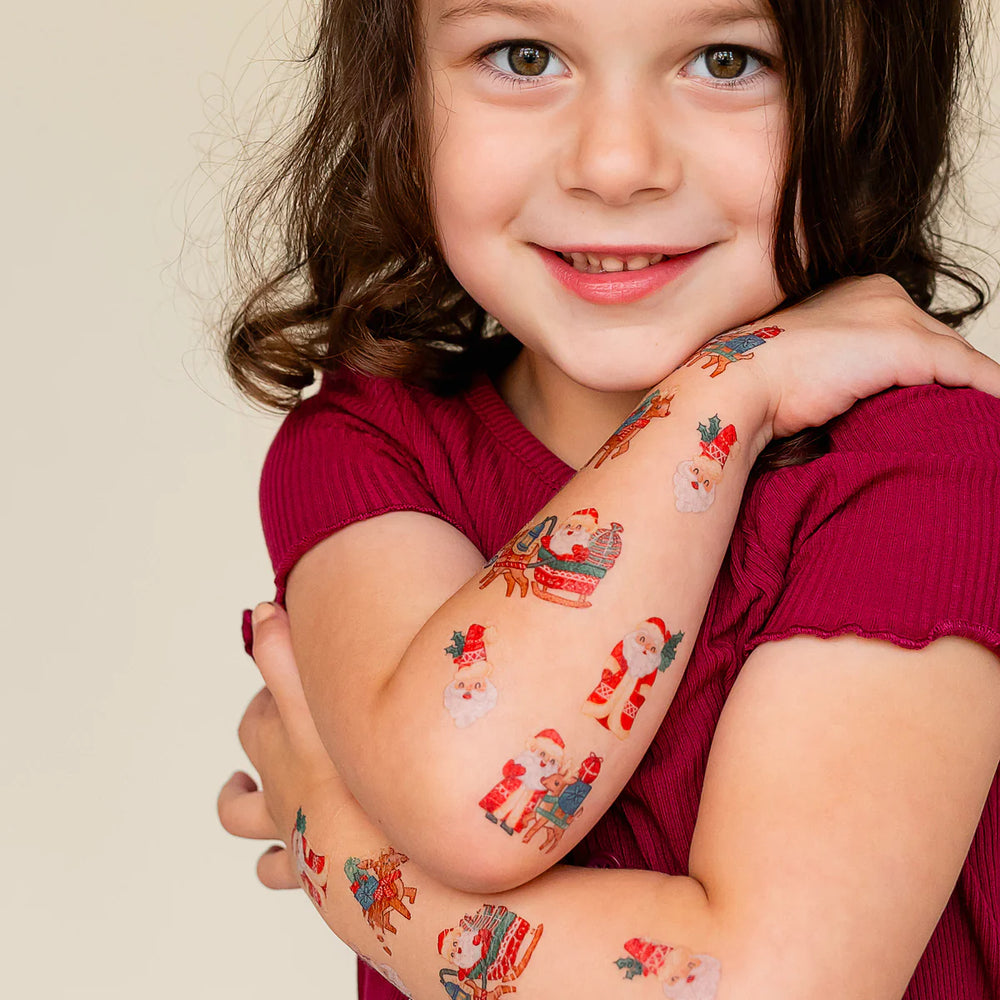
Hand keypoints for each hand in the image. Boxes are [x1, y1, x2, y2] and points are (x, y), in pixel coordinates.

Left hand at [218, 603, 346, 890]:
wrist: (367, 858)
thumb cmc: (343, 779)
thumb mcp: (313, 701)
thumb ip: (283, 652)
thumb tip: (262, 608)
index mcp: (280, 741)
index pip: (263, 702)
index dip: (273, 674)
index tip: (286, 649)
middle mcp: (277, 782)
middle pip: (254, 744)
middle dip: (261, 726)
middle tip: (280, 711)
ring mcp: (288, 826)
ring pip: (245, 815)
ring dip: (241, 800)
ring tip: (241, 790)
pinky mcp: (306, 869)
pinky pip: (277, 869)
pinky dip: (273, 861)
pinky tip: (284, 856)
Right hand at [713, 275, 999, 439]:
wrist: (736, 382)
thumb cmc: (753, 380)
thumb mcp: (801, 365)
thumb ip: (835, 367)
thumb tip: (844, 394)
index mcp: (852, 290)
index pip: (906, 328)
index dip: (918, 365)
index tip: (924, 394)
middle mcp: (879, 292)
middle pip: (935, 340)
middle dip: (946, 376)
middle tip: (956, 410)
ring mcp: (895, 316)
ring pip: (954, 356)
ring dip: (968, 387)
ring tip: (977, 415)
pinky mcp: (907, 345)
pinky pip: (969, 371)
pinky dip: (988, 389)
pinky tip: (997, 406)